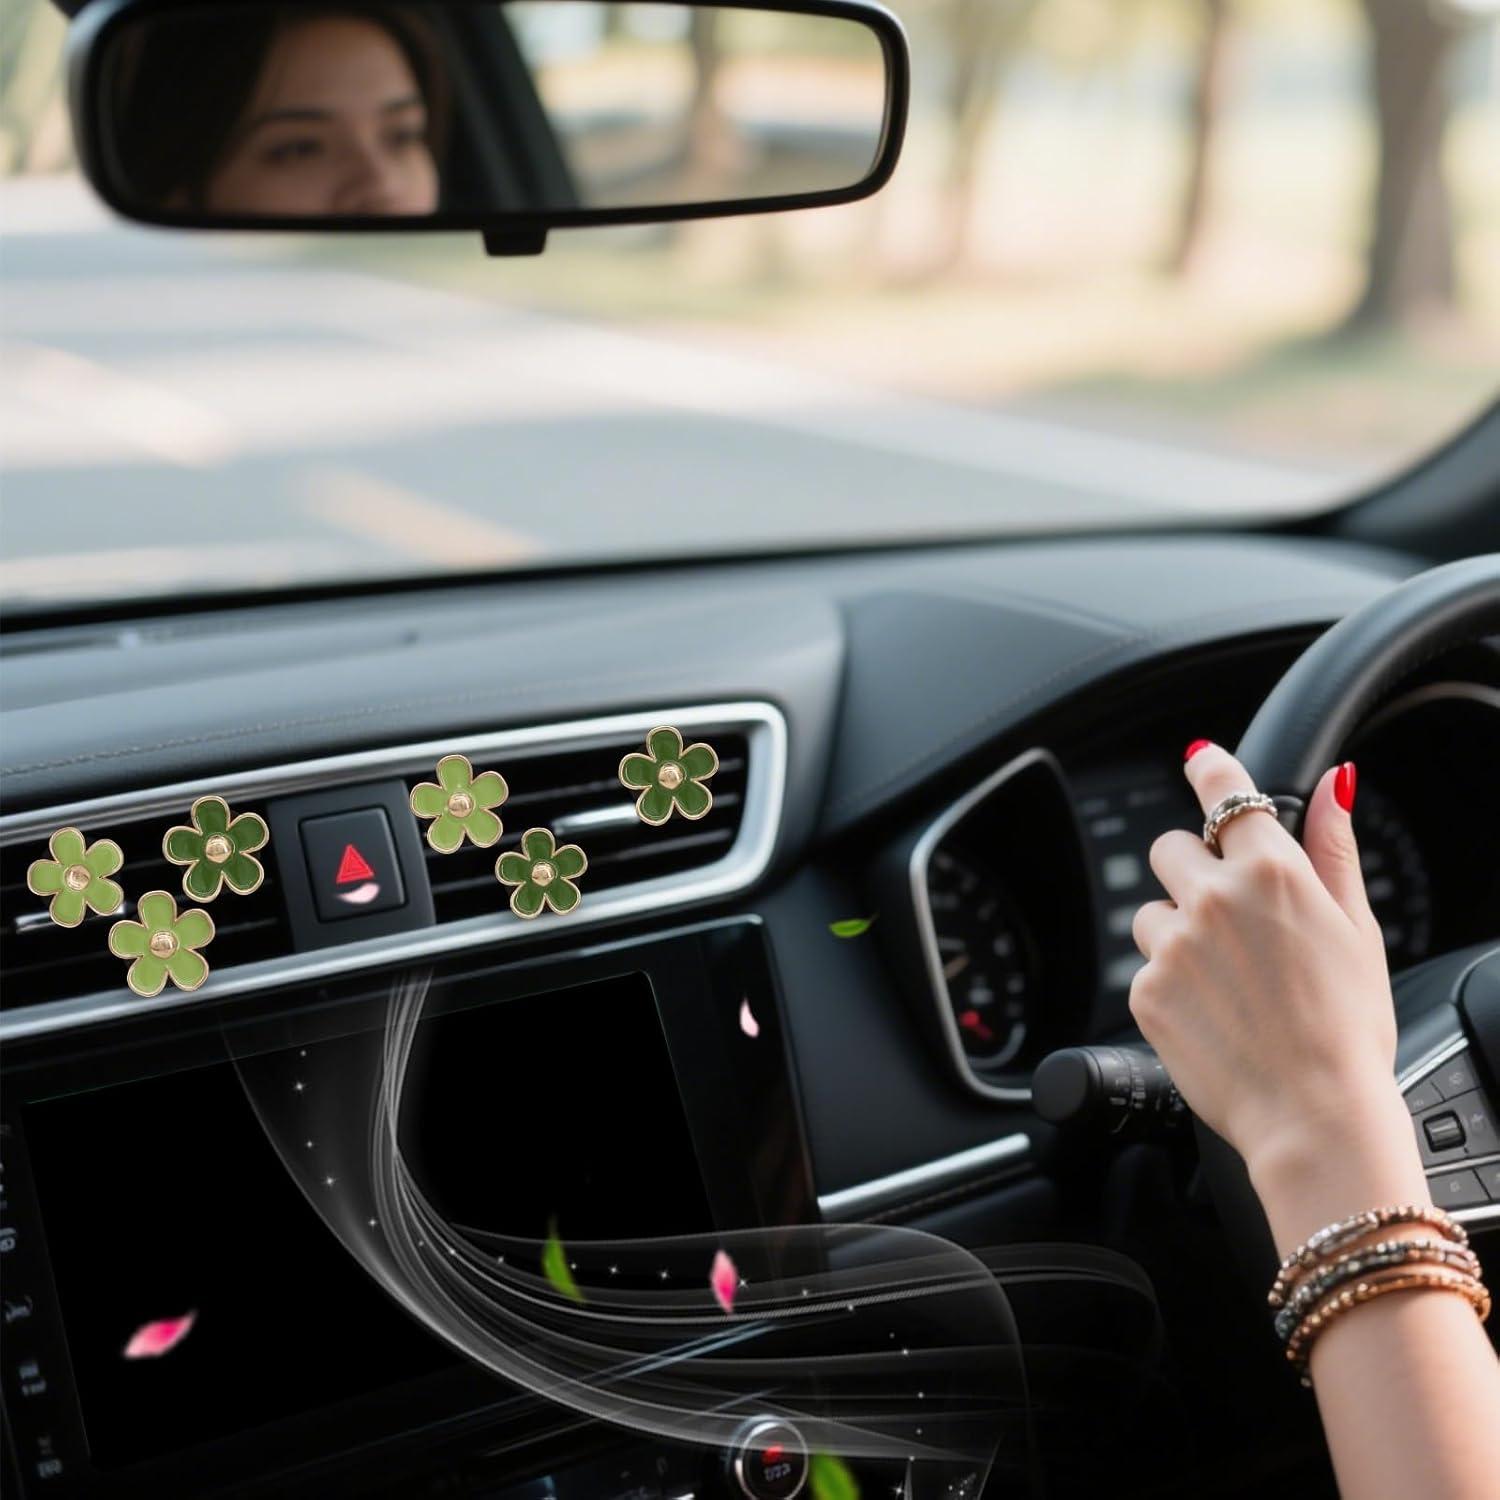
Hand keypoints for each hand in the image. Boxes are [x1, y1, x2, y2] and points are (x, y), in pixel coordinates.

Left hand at [1128, 742, 1425, 1243]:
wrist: (1313, 1114)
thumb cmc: (1347, 1028)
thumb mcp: (1357, 930)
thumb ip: (1334, 849)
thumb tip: (1335, 783)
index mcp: (1272, 872)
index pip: (1226, 794)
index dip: (1210, 770)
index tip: (1198, 760)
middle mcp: (1214, 897)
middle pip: (1171, 849)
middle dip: (1193, 872)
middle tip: (1230, 919)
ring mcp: (1173, 944)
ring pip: (1152, 911)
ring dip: (1176, 931)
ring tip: (1226, 981)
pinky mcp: (1144, 989)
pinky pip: (1145, 967)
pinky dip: (1170, 984)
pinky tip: (1212, 1015)